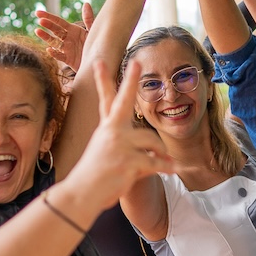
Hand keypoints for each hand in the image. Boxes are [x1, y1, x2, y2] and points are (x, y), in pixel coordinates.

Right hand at [34, 3, 94, 71]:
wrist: (99, 62)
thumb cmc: (97, 45)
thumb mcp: (92, 31)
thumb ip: (89, 19)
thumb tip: (86, 3)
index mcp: (73, 30)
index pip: (58, 22)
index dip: (49, 17)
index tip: (38, 13)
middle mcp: (68, 38)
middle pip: (55, 30)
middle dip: (48, 25)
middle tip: (40, 21)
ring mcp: (67, 49)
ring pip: (54, 42)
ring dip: (46, 37)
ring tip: (37, 31)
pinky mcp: (68, 59)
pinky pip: (60, 56)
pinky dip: (54, 53)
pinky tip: (49, 49)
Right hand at [58, 61, 172, 210]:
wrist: (82, 193)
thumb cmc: (95, 176)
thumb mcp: (108, 155)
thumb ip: (132, 149)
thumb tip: (165, 154)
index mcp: (106, 128)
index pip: (106, 100)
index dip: (103, 80)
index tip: (100, 61)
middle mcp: (111, 132)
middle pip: (123, 101)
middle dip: (131, 81)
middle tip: (136, 63)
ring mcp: (118, 145)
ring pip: (151, 141)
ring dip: (161, 153)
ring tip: (166, 162)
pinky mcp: (128, 161)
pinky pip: (155, 161)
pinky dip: (165, 166)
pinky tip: (173, 169)